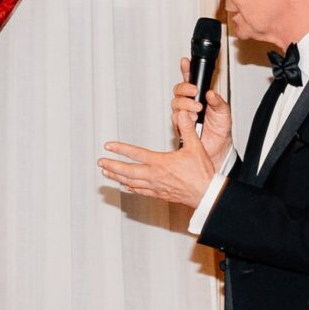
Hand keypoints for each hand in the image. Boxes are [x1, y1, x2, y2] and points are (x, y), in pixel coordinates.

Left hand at [99, 132, 218, 210]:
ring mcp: (156, 187)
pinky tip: (126, 186)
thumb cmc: (202, 173)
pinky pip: (141, 191)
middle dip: (112, 166)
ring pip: (131, 183)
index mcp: (161, 163)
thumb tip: (182, 114)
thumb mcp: (196, 147)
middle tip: (100, 162)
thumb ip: (187, 129)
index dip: (121, 149)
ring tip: (106, 173)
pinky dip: (131, 187)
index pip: (136, 154)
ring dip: (117, 177)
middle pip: (127, 171)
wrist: (207, 195)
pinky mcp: (160, 194)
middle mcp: (155, 176)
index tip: (109, 146)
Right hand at [171, 59, 232, 163]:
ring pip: (176, 103)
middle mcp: (190, 104)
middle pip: (178, 90)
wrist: (219, 148)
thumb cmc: (221, 129)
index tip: (185, 62)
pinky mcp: (180, 126)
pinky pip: (175, 119)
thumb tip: (211, 93)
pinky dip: (182, 117)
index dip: (186, 69)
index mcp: (200, 97)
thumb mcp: (224, 112)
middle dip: (185, 89)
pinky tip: (192, 119)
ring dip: (186, 104)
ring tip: (198, 110)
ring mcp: (184, 115)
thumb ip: (218, 101)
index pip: (190, 80)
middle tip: (194, 92)